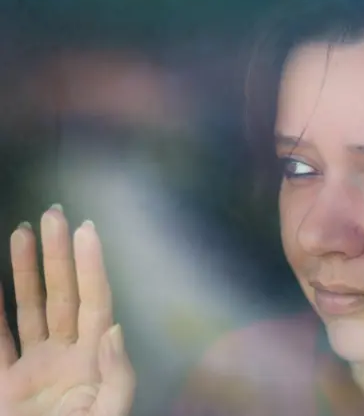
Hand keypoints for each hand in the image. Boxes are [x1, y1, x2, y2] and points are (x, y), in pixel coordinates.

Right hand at [0, 206, 134, 415]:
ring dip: (24, 272)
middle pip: (64, 295)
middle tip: (53, 214)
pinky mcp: (4, 383)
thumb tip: (117, 329)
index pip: (96, 303)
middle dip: (58, 256)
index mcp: (95, 363)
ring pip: (31, 308)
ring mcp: (34, 368)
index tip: (87, 230)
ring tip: (22, 231)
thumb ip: (118, 378)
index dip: (93, 266)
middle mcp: (66, 357)